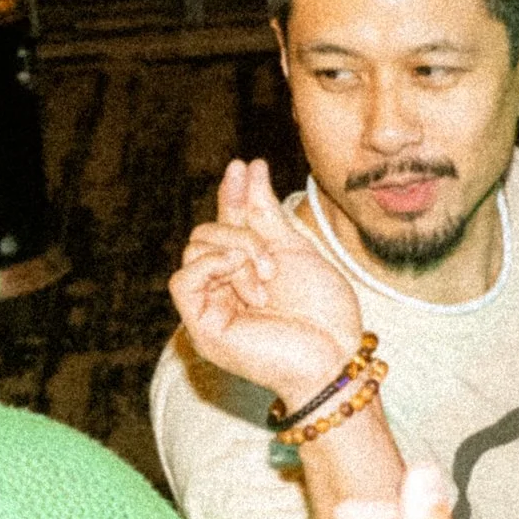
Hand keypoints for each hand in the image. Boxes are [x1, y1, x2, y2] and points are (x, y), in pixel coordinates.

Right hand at [170, 158, 365, 406]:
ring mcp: (210, 307)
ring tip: (266, 277)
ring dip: (236, 251)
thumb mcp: (293, 250)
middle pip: (206, 233)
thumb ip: (265, 213)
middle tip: (271, 262)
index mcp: (244, 271)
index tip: (245, 164)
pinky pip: (183, 279)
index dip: (233, 194)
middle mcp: (223, 288)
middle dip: (241, 233)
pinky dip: (213, 266)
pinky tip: (244, 276)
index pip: (226, 224)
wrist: (334, 354)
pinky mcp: (201, 326)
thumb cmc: (322, 311)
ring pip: (196, 249)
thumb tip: (248, 167)